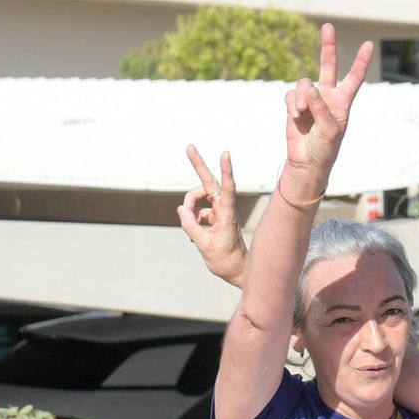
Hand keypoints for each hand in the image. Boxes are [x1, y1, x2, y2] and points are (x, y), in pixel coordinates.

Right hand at [178, 145, 246, 287]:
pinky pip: (196, 213)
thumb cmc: (226, 260)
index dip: (226, 171)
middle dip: (199, 165)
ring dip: (189, 209)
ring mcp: (218, 212)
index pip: (227, 189)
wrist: (237, 271)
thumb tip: (181, 209)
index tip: (225, 153)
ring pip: (197, 200)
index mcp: (227, 215)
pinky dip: (191, 221)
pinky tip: (195, 236)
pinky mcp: (214, 218)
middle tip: (189, 146)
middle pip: (208, 184)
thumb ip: (190, 226)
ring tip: (190, 228)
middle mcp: (224, 209)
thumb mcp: (205, 245)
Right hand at [283, 24, 374, 194]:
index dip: (360, 62)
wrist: (307, 162)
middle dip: (328, 46)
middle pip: (328, 66)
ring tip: (302, 113)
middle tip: (328, 26)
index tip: (368, 45)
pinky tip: (296, 116)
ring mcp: (310, 100)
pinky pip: (291, 95)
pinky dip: (292, 104)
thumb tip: (310, 88)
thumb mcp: (329, 131)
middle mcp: (327, 97)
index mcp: (342, 103)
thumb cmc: (325, 150)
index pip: (353, 78)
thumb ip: (322, 109)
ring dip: (302, 98)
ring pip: (304, 83)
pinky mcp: (295, 105)